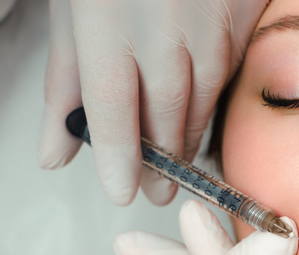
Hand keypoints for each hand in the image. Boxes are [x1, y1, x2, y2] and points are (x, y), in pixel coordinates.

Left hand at [37, 0, 268, 205]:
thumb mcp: (72, 14)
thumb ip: (64, 85)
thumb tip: (56, 154)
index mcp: (107, 19)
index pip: (112, 107)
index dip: (118, 156)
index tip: (121, 190)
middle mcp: (162, 23)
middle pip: (167, 110)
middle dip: (162, 157)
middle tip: (157, 191)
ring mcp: (210, 16)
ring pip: (205, 95)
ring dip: (191, 133)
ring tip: (179, 160)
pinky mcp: (242, 9)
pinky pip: (231, 68)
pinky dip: (215, 96)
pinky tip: (201, 111)